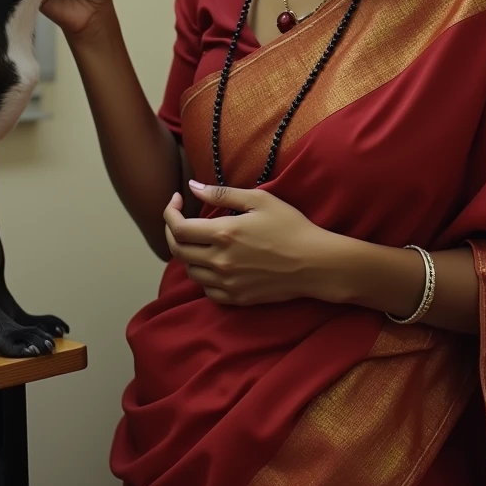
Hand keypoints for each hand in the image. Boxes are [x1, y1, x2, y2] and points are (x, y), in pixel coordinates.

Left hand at [164, 182, 355, 305]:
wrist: (316, 263)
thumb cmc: (291, 227)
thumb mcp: (259, 200)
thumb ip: (222, 193)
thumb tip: (193, 187)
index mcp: (223, 234)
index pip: (178, 228)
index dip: (169, 213)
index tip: (176, 200)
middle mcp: (220, 261)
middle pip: (178, 250)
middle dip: (173, 231)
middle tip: (180, 218)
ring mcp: (228, 283)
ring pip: (190, 272)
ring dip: (188, 254)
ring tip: (199, 240)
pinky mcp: (238, 298)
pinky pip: (207, 291)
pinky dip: (203, 276)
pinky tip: (214, 263)